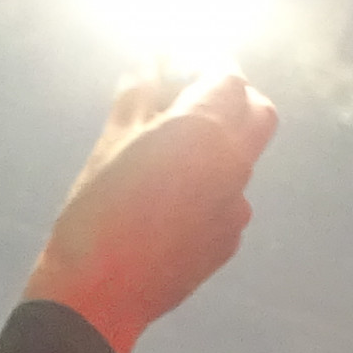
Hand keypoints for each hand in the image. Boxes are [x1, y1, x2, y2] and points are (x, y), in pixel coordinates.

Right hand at [22, 73, 277, 352]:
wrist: (100, 294)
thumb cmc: (94, 210)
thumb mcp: (109, 145)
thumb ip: (138, 97)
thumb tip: (151, 59)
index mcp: (203, 130)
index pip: (227, 76)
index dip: (205, 62)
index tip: (180, 62)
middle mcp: (234, 162)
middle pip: (258, 111)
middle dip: (233, 96)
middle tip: (190, 98)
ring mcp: (239, 203)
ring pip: (244, 156)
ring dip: (219, 143)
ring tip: (166, 159)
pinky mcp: (231, 238)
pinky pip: (230, 197)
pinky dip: (208, 186)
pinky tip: (166, 205)